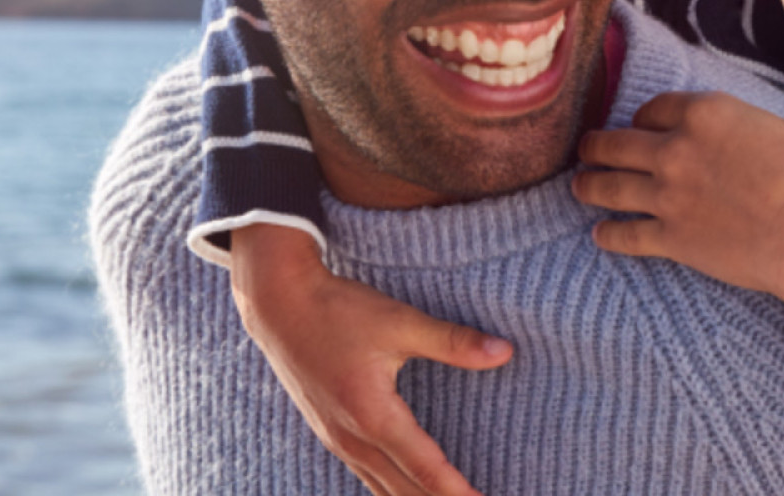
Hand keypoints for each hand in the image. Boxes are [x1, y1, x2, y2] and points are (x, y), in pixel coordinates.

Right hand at [229, 224, 512, 495]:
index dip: (457, 492)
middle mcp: (352, 437)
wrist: (278, 305)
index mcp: (372, 415)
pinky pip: (366, 475)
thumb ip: (452, 341)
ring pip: (382, 488)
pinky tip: (406, 491)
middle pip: (404, 489)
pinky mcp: (329, 433)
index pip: (425, 468)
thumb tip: (505, 352)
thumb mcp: (400, 322)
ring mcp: (336, 439)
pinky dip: (391, 490)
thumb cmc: (339, 310)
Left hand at [572, 91, 783, 353]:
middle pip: (617, 143)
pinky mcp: (670, 237)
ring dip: (589, 184)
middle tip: (585, 148)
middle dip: (596, 145)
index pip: (652, 109)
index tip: (639, 126)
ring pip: (609, 186)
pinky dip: (609, 235)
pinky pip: (626, 235)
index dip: (642, 118)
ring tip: (579, 185)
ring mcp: (667, 195)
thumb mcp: (774, 129)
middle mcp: (675, 149)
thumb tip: (731, 133)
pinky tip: (599, 235)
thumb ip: (738, 125)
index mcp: (703, 113)